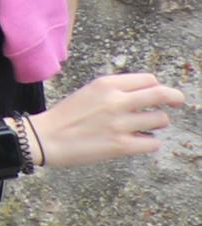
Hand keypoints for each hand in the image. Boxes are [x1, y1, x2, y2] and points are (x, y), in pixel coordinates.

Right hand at [31, 69, 183, 169]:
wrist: (45, 138)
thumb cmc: (66, 116)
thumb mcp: (89, 92)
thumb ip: (115, 90)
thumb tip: (146, 94)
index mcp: (106, 84)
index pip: (149, 80)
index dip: (156, 86)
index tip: (158, 93)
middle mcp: (116, 101)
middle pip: (162, 95)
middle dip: (175, 98)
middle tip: (178, 102)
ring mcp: (120, 124)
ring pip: (161, 120)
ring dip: (156, 124)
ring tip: (143, 127)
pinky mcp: (121, 146)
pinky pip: (153, 143)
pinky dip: (149, 143)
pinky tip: (137, 142)